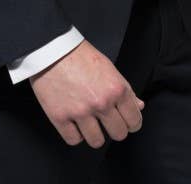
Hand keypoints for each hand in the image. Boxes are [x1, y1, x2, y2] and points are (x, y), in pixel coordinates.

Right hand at [29, 39, 144, 147]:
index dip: (131, 122)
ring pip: (97, 142)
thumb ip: (125, 89)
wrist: (52, 49)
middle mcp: (101, 103)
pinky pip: (74, 140)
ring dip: (94, 133)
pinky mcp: (60, 117)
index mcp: (116, 89)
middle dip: (114, 128)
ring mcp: (80, 112)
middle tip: (106, 119)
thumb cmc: (80, 55)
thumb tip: (139, 106)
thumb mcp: (109, 68)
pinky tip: (74, 122)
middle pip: (118, 134)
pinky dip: (75, 134)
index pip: (134, 121)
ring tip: (89, 121)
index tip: (125, 120)